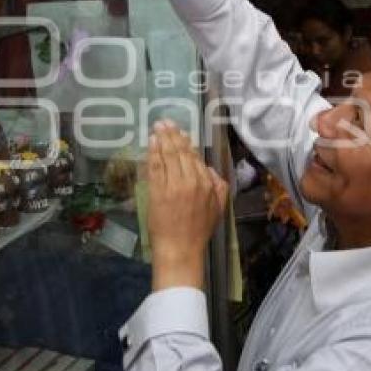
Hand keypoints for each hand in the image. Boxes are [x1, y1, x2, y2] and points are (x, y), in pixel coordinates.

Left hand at [147, 120, 228, 290]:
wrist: (180, 249)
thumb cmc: (199, 231)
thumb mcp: (218, 209)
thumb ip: (219, 187)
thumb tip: (210, 170)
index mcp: (206, 183)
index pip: (195, 157)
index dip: (186, 143)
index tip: (181, 131)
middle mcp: (190, 180)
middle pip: (180, 152)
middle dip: (172, 135)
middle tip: (165, 122)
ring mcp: (172, 185)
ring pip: (167, 156)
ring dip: (162, 139)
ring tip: (158, 126)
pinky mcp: (156, 191)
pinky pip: (155, 167)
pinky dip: (153, 153)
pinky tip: (151, 142)